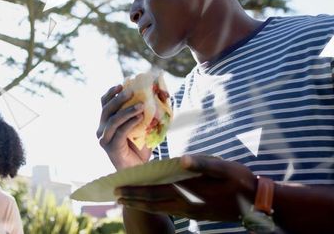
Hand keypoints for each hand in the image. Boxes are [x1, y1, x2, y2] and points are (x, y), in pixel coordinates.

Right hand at [96, 85, 150, 169]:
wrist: (139, 171)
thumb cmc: (141, 148)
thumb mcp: (145, 127)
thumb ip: (149, 112)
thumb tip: (162, 95)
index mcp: (107, 123)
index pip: (104, 104)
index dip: (111, 93)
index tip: (121, 84)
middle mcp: (102, 130)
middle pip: (106, 109)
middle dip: (118, 98)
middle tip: (131, 91)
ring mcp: (105, 139)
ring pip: (112, 120)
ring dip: (126, 110)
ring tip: (141, 105)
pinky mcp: (111, 148)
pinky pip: (119, 132)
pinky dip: (129, 123)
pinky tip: (139, 117)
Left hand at [115, 155, 256, 220]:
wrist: (257, 203)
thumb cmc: (240, 181)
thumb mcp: (224, 167)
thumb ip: (202, 163)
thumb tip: (182, 159)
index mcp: (190, 192)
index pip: (155, 191)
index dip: (136, 189)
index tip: (119, 187)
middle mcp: (187, 205)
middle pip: (153, 202)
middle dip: (132, 198)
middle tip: (115, 195)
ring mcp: (190, 212)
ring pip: (159, 209)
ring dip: (141, 204)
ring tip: (126, 200)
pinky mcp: (195, 214)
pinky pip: (168, 211)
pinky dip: (154, 207)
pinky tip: (150, 203)